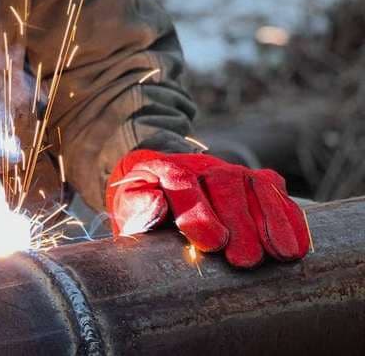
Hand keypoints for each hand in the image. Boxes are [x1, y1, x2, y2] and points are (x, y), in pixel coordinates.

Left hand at [105, 149, 310, 267]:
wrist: (159, 182)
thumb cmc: (145, 204)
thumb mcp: (130, 207)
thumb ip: (138, 207)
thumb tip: (156, 205)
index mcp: (162, 170)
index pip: (181, 182)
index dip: (198, 212)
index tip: (212, 242)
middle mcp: (200, 166)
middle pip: (224, 185)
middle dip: (239, 223)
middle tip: (245, 260)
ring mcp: (229, 170)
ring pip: (254, 185)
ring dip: (271, 220)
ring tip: (280, 254)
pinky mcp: (253, 179)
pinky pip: (275, 192)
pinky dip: (289, 217)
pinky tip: (295, 245)